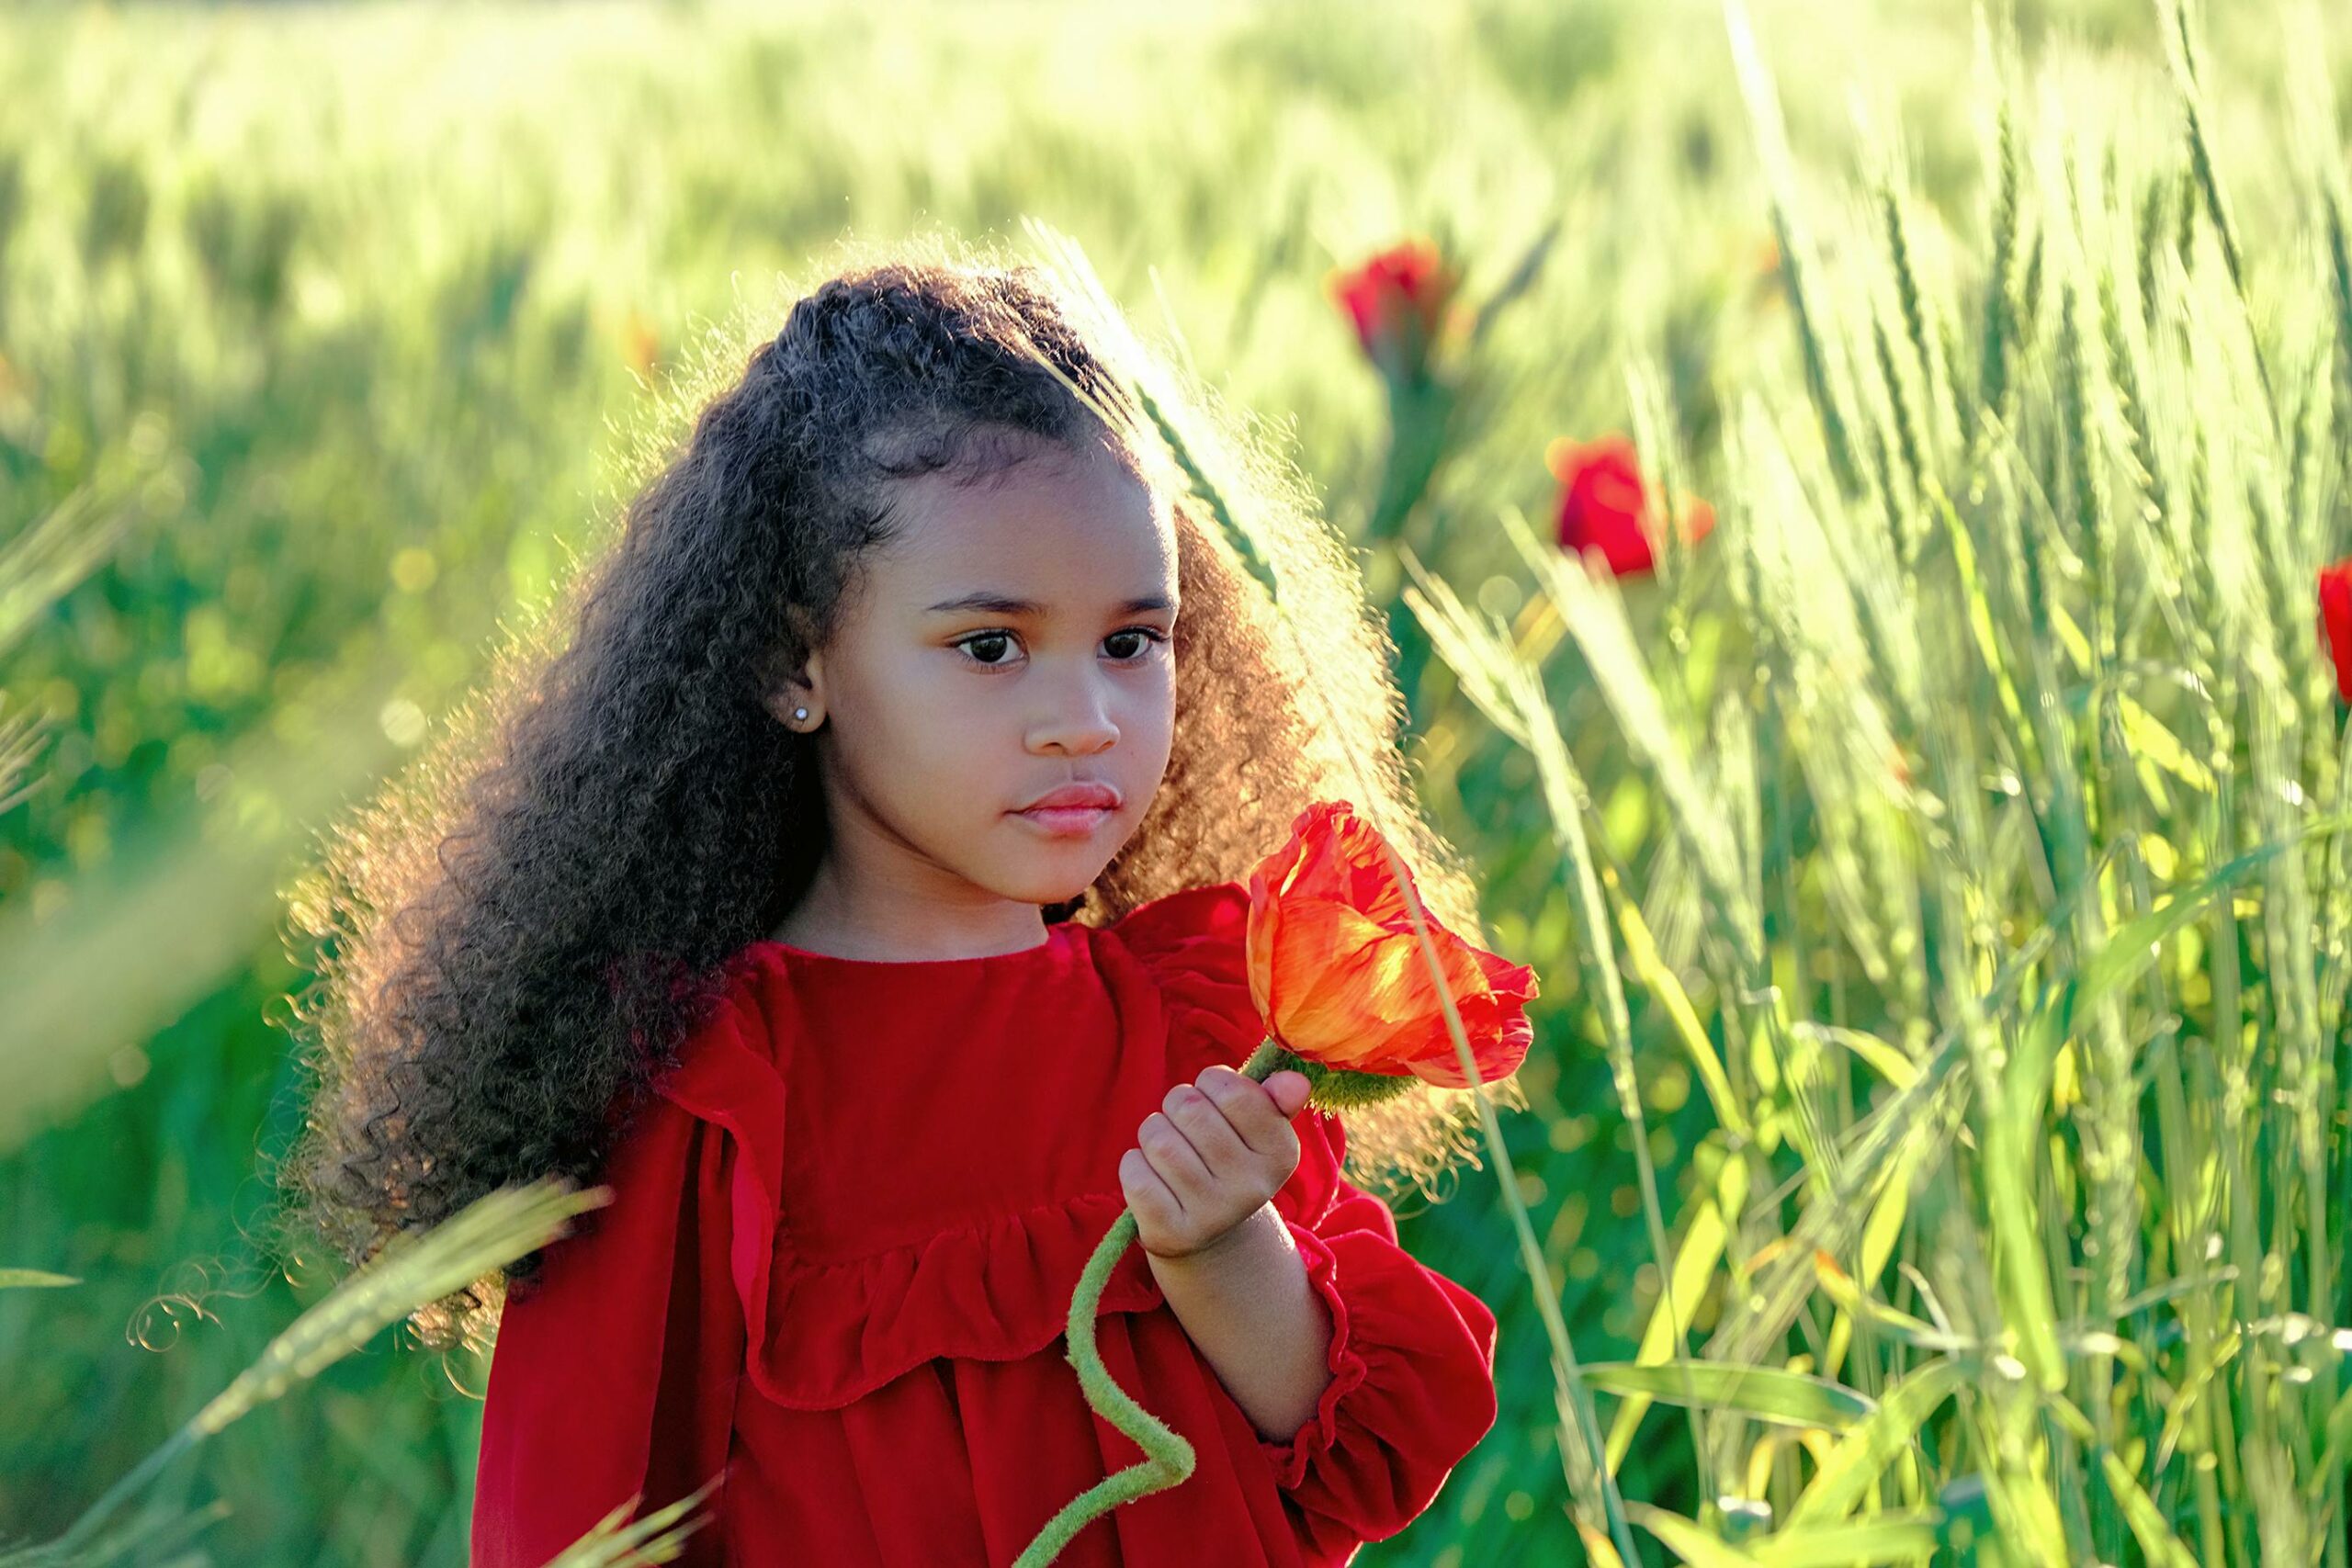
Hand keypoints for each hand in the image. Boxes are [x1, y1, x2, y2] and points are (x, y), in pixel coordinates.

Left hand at [1119, 1065, 1311, 1261]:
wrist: (1212, 1235)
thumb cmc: (1231, 1160)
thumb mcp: (1261, 1131)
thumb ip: (1276, 1100)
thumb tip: (1295, 1080)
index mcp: (1281, 1154)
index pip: (1232, 1091)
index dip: (1212, 1081)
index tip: (1213, 1095)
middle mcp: (1251, 1188)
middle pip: (1189, 1108)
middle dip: (1178, 1104)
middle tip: (1185, 1122)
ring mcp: (1211, 1214)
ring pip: (1158, 1140)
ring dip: (1154, 1133)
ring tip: (1169, 1149)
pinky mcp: (1170, 1231)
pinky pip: (1135, 1172)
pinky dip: (1135, 1163)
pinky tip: (1153, 1175)